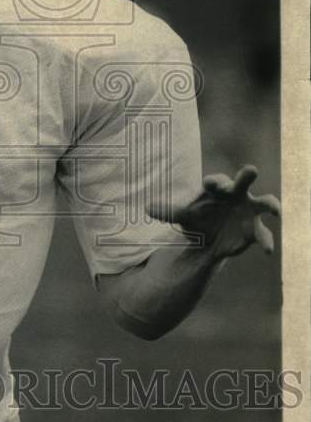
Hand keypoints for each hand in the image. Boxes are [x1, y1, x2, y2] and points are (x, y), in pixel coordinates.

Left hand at [148, 165, 279, 258]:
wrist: (209, 237)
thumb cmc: (197, 217)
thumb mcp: (182, 216)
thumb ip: (167, 211)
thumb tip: (146, 208)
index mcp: (217, 188)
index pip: (217, 181)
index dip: (214, 181)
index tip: (208, 183)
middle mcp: (237, 195)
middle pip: (243, 180)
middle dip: (246, 175)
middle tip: (250, 169)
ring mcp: (249, 211)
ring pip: (265, 203)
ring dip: (271, 204)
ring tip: (275, 210)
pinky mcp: (255, 229)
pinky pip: (263, 234)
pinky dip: (266, 242)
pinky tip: (267, 251)